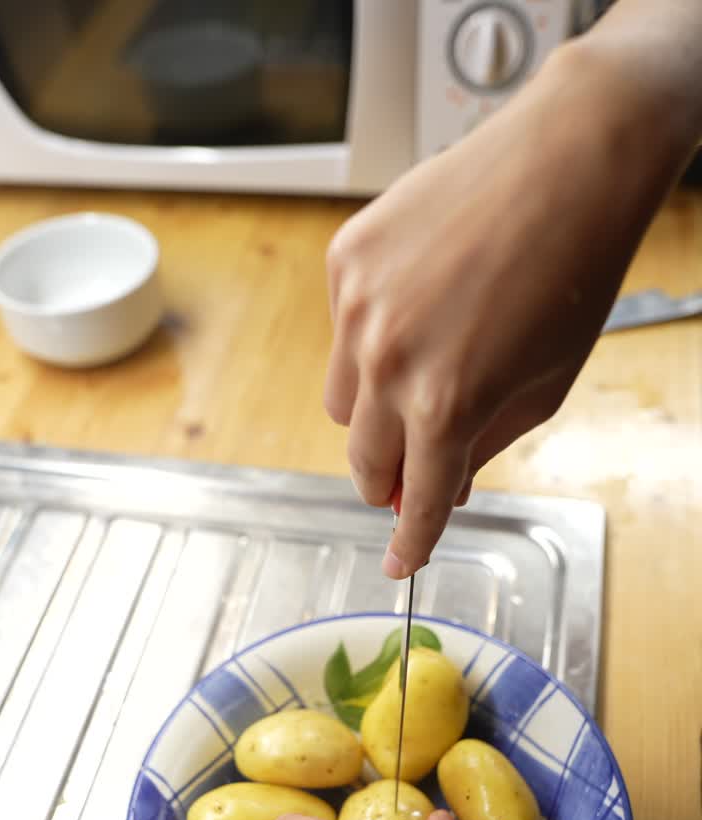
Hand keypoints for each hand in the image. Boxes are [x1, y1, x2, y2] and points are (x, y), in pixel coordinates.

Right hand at [325, 35, 697, 576]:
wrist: (566, 162)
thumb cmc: (573, 273)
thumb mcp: (544, 387)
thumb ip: (483, 447)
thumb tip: (444, 486)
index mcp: (446, 404)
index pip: (415, 501)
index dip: (410, 541)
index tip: (399, 564)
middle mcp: (388, 361)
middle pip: (360, 460)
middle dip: (388, 477)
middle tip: (414, 469)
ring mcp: (357, 308)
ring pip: (339, 402)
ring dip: (373, 411)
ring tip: (424, 371)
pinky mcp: (345, 261)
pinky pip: (340, 334)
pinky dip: (370, 341)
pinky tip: (420, 307)